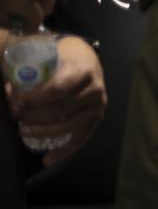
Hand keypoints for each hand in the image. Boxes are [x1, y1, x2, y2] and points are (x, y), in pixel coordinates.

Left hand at [5, 36, 106, 165]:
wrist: (86, 58)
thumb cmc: (59, 55)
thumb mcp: (43, 48)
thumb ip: (19, 53)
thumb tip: (1, 64)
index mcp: (82, 70)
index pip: (58, 89)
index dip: (34, 99)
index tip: (15, 102)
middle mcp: (94, 90)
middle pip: (61, 110)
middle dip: (34, 116)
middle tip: (16, 115)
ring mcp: (97, 107)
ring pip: (69, 127)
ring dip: (43, 131)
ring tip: (23, 130)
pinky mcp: (96, 119)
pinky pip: (81, 139)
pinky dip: (64, 151)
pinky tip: (47, 160)